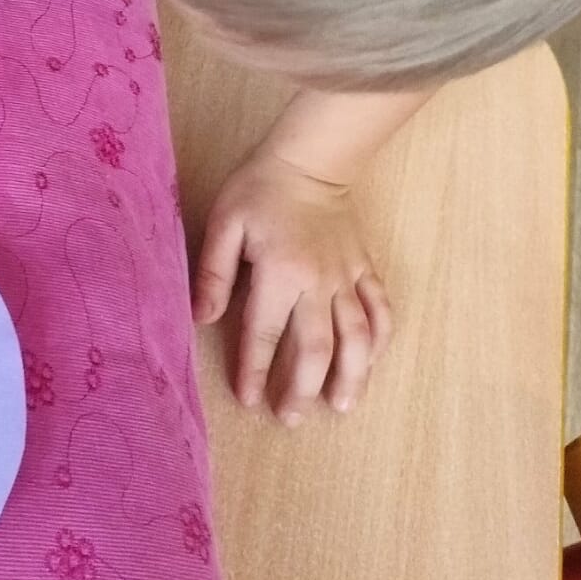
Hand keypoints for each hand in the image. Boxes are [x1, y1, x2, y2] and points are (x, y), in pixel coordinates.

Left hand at [193, 150, 391, 423]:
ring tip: (341, 407)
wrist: (310, 160)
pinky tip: (370, 364)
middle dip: (302, 388)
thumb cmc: (259, 190)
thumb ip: (213, 272)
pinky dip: (379, 341)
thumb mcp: (225, 223)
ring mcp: (347, 277)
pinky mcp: (365, 270)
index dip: (254, 370)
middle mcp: (318, 282)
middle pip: (316, 348)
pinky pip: (380, 310)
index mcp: (279, 271)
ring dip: (352, 376)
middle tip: (291, 419)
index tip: (249, 401)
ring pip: (357, 337)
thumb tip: (200, 318)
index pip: (264, 333)